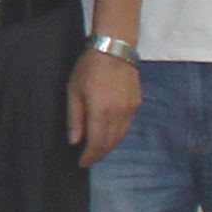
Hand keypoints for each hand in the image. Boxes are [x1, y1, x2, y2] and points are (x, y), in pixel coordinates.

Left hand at [68, 47, 143, 167]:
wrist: (114, 48)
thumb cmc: (89, 68)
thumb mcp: (74, 91)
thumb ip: (74, 118)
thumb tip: (74, 141)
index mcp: (101, 112)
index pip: (97, 143)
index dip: (90, 156)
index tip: (82, 163)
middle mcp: (119, 114)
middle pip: (111, 143)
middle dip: (99, 154)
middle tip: (89, 159)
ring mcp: (130, 109)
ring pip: (121, 136)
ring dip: (110, 146)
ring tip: (98, 149)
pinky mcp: (137, 103)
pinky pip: (128, 126)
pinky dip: (118, 134)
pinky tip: (110, 133)